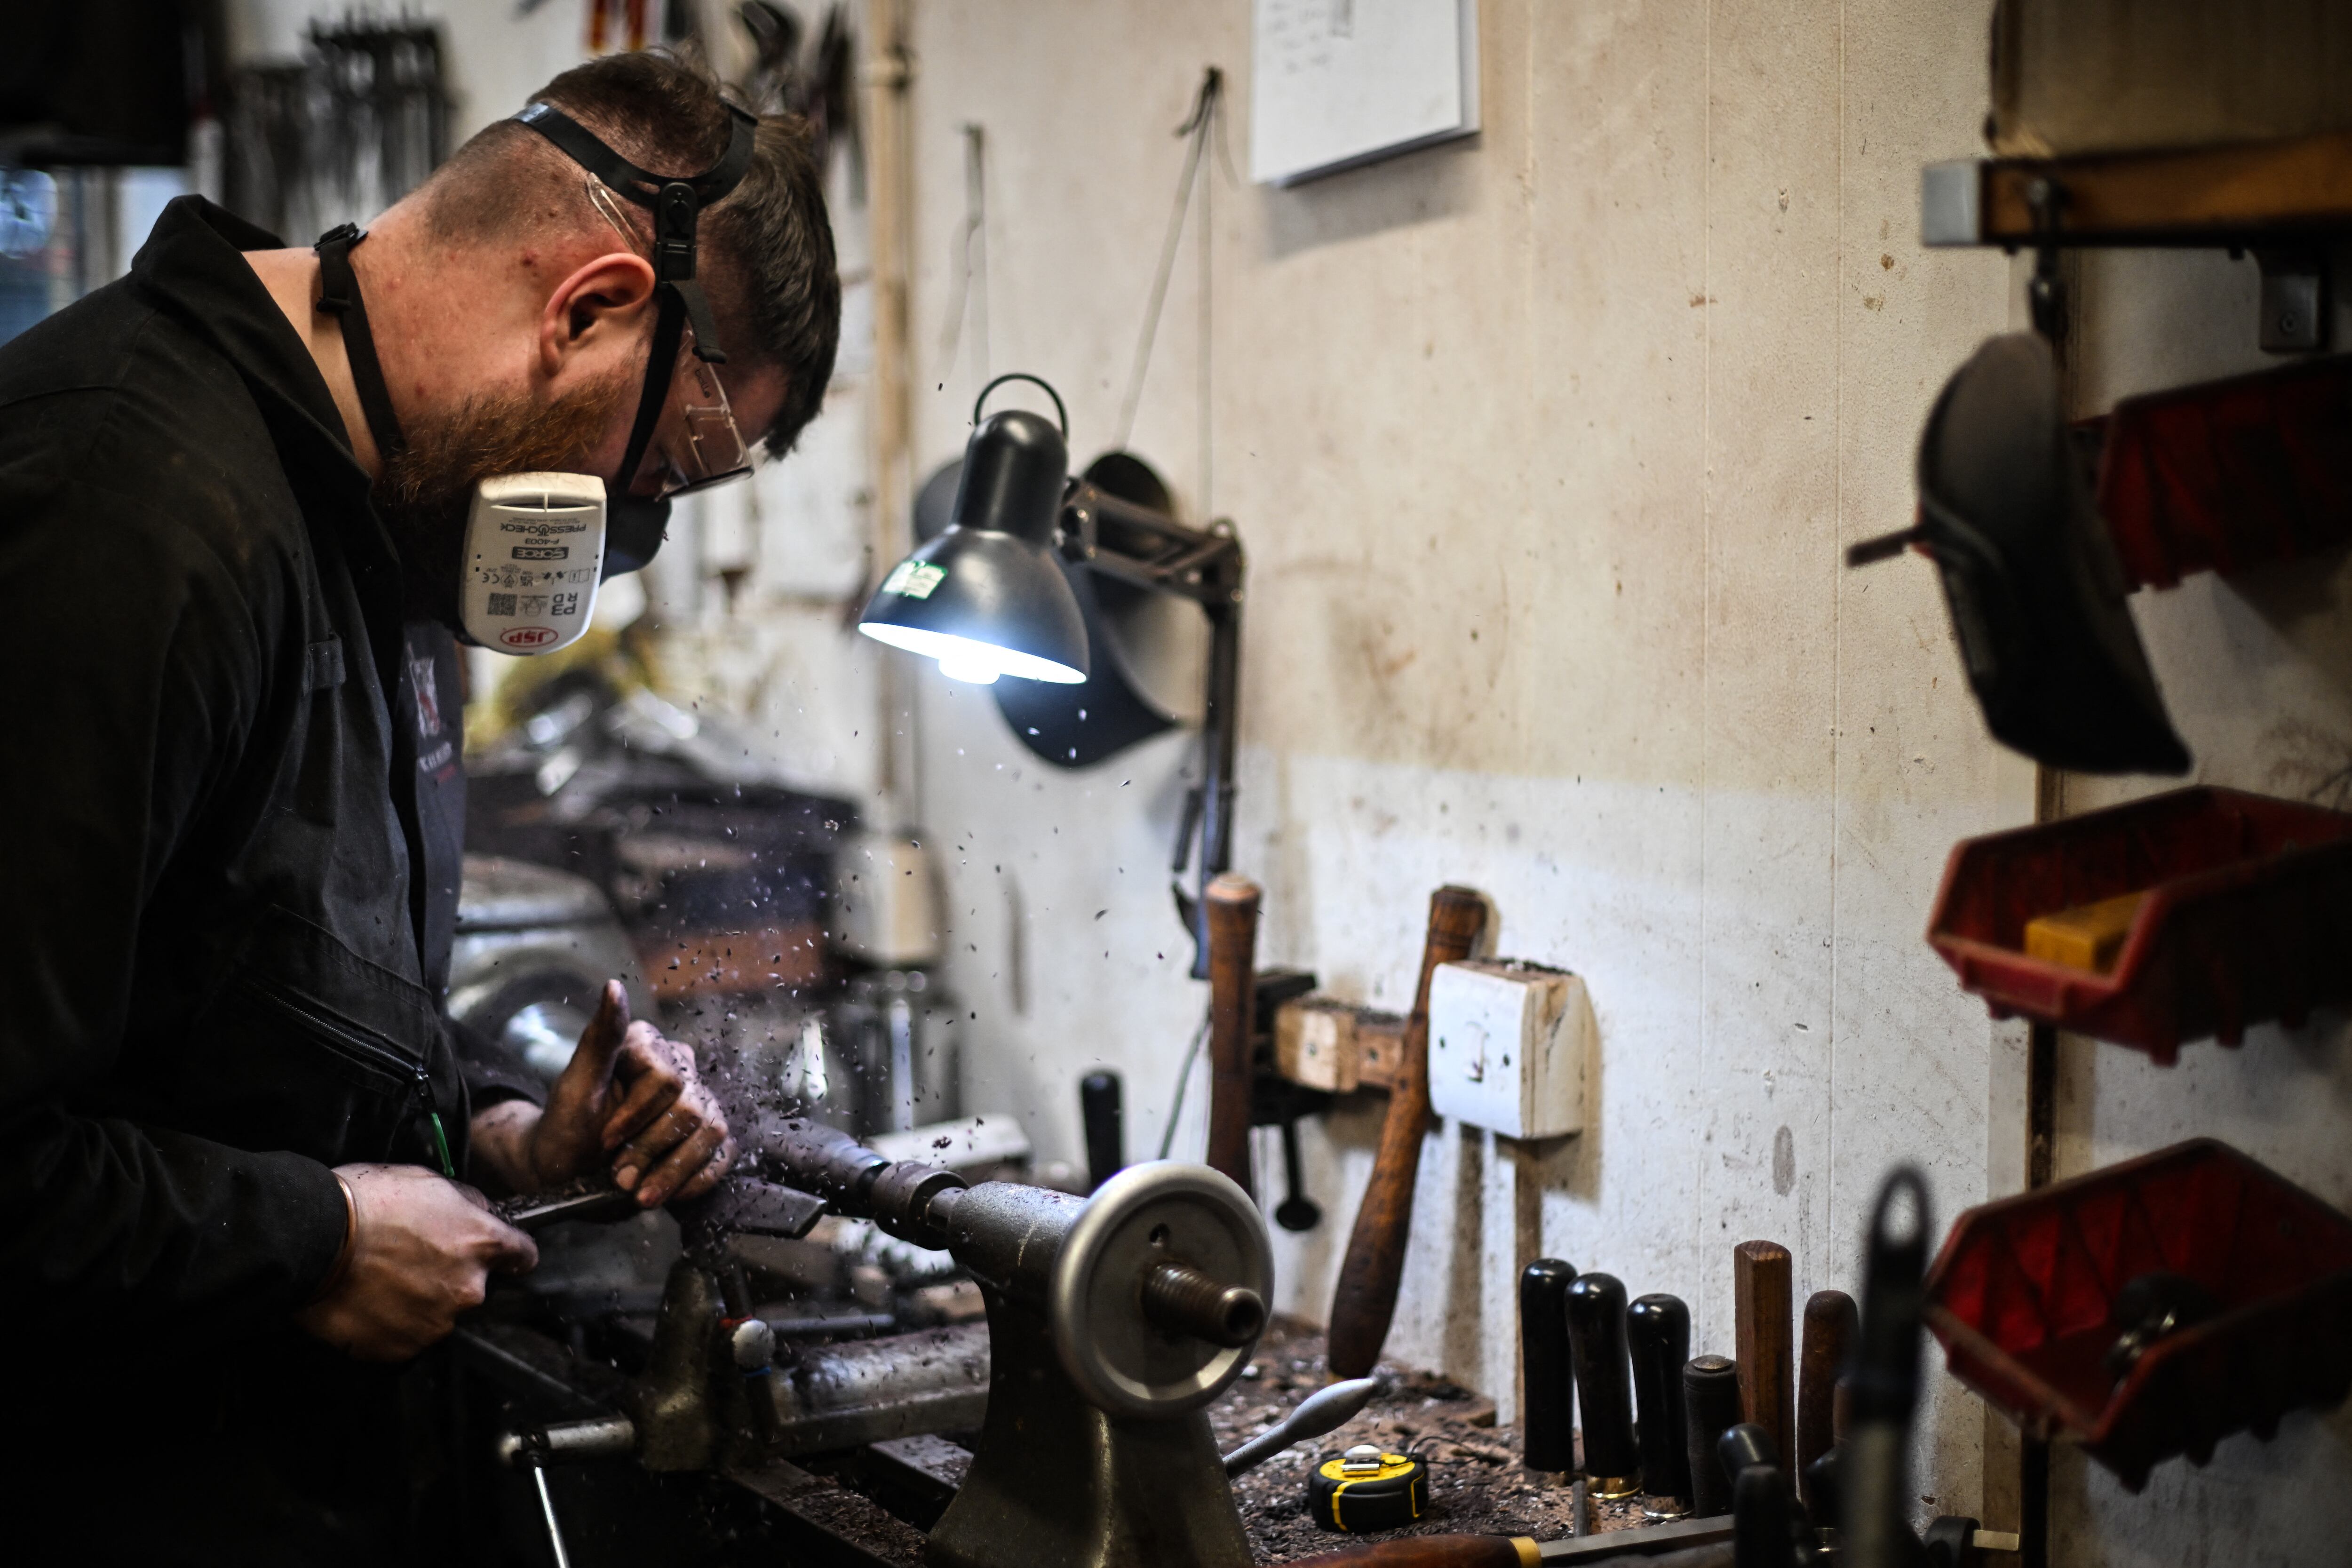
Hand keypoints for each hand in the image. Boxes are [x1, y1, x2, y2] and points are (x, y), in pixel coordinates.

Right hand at [294, 1162, 536, 1360]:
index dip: (509, 1254)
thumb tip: (479, 1213)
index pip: (522, 1256)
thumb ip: (465, 1204)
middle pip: (474, 1288)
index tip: (500, 1255)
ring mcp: (435, 1323)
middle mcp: (468, 1289)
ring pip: (439, 1314)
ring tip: (383, 1280)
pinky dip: (393, 1324)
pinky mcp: (401, 1349)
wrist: (311, 1240)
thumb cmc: (366, 1203)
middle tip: (412, 1260)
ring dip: (421, 1301)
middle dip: (451, 1276)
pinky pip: (406, 1337)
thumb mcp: (428, 1181)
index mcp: (481, 1244)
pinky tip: (370, 1301)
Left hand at [474, 980, 734, 1206]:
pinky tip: (662, 1192)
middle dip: (650, 1150)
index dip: (636, 1115)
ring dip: (670, 1172)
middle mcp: (679, 1067)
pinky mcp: (709, 1137)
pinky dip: (692, 1182)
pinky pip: (723, 1156)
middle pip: (689, 1109)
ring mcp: (699, 1102)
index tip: (606, 1139)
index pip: (666, 1078)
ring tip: (637, 1192)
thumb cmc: (565, 1129)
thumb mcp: (574, 1086)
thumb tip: (613, 986)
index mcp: (646, 1046)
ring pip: (711, 1133)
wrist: (569, 1175)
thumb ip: (599, 1038)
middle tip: (618, 1176)